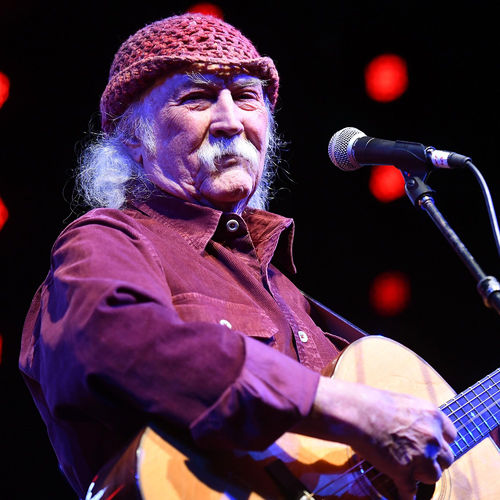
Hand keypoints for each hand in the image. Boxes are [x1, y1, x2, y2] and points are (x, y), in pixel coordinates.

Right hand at [294, 377, 456, 498]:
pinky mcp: (404, 473)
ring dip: (422, 475)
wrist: (356, 412)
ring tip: (409, 472)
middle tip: (421, 459)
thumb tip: (414, 430)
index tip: (434, 445)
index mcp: (433, 417)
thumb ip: (416, 418)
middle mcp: (432, 437)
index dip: (441, 441)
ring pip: (433, 476)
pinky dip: (405, 495)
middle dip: (434, 460)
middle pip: (446, 458)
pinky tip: (402, 496)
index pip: (451, 436)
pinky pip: (410, 491)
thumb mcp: (403, 403)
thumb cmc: (372, 403)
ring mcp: (420, 457)